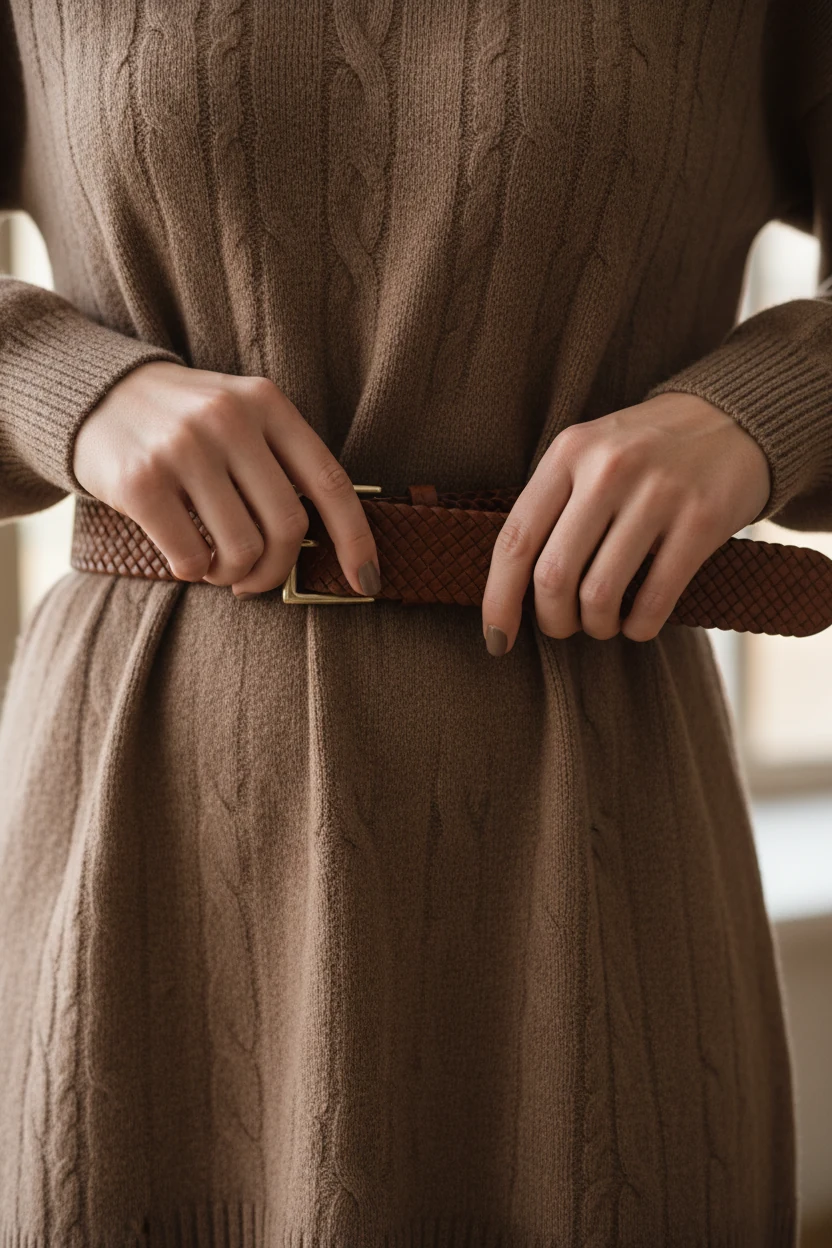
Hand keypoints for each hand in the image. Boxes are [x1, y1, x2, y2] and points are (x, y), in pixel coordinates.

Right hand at [72, 360, 380, 596]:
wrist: (96, 393)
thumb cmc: (186, 423)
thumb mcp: (242, 417)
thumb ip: (282, 464)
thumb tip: (328, 545)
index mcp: (267, 403)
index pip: (330, 483)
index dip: (356, 540)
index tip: (366, 581)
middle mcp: (229, 419)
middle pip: (288, 528)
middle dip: (277, 570)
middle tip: (255, 580)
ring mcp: (184, 448)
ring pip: (242, 549)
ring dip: (233, 575)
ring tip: (217, 566)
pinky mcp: (141, 481)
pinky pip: (190, 558)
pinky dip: (193, 572)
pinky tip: (184, 556)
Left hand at [481, 392, 770, 651]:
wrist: (733, 419)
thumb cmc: (644, 452)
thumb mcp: (589, 454)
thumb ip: (552, 506)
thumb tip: (510, 592)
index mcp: (568, 452)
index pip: (515, 540)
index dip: (498, 600)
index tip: (495, 639)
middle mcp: (608, 469)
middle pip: (553, 576)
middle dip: (552, 620)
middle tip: (564, 625)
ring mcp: (658, 493)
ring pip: (599, 594)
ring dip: (596, 626)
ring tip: (602, 623)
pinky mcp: (701, 520)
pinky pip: (654, 600)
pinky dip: (638, 627)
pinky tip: (637, 623)